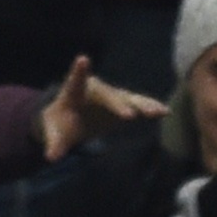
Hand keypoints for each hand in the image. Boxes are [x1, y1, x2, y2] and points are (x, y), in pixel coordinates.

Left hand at [38, 55, 166, 160]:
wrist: (72, 118)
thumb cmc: (60, 122)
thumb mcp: (54, 132)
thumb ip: (54, 143)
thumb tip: (51, 156)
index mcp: (74, 92)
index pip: (75, 82)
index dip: (79, 72)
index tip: (82, 60)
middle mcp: (96, 90)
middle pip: (108, 95)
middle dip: (118, 104)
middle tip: (129, 115)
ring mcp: (112, 97)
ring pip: (128, 99)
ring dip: (142, 105)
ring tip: (157, 111)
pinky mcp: (123, 105)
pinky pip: (138, 106)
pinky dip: (150, 108)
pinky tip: (165, 112)